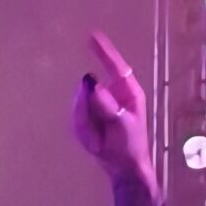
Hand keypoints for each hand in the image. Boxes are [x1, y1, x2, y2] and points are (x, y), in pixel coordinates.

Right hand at [73, 33, 155, 182]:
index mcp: (128, 93)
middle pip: (90, 89)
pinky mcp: (88, 117)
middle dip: (88, 109)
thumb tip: (92, 82)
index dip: (104, 51)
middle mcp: (112, 95)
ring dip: (85, 124)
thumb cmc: (130, 145)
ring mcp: (99, 106)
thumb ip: (106, 104)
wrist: (123, 169)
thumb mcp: (121, 124)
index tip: (92, 35)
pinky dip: (82, 132)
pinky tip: (94, 143)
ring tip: (99, 140)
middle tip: (97, 131)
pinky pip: (75, 119)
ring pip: (79, 105)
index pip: (116, 66)